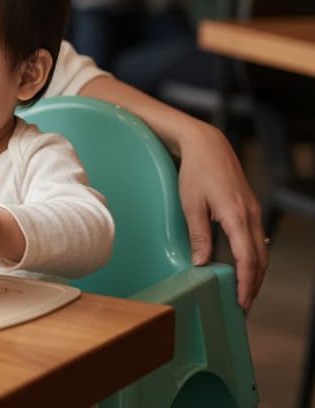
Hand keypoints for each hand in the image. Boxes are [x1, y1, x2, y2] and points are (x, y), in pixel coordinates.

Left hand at [79, 76, 269, 308]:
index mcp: (236, 216)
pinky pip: (256, 239)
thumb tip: (200, 263)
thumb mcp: (190, 204)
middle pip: (259, 259)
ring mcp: (252, 211)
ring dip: (255, 273)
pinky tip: (244, 267)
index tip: (241, 302)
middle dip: (253, 285)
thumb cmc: (195, 172)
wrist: (207, 145)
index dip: (246, 283)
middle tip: (242, 306)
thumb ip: (198, 235)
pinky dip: (253, 257)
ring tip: (243, 292)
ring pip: (261, 250)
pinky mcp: (249, 208)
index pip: (247, 259)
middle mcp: (250, 215)